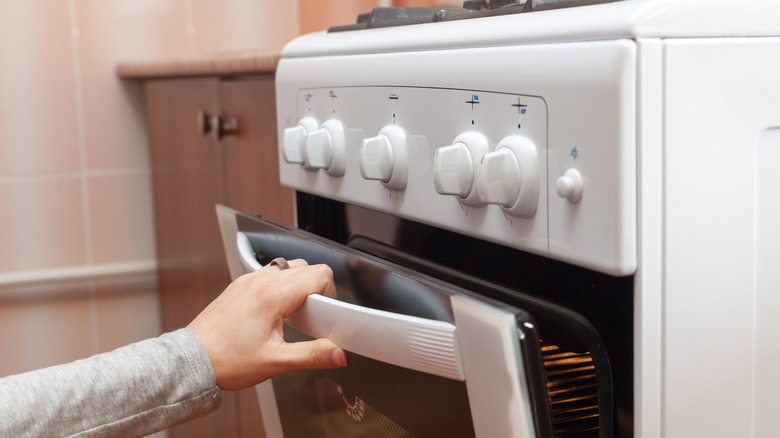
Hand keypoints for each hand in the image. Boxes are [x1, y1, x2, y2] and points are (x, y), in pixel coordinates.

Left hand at [188, 259, 347, 389]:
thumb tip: (339, 354)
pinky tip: (275, 312)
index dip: (330, 294)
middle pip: (307, 267)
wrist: (192, 361)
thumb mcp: (276, 362)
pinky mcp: (240, 285)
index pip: (319, 274)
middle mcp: (260, 281)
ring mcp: (248, 280)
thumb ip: (312, 355)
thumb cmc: (226, 360)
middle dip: (316, 290)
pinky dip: (280, 287)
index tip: (324, 315)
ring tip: (292, 316)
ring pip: (288, 267)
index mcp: (272, 295)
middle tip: (310, 319)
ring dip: (298, 286)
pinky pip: (270, 274)